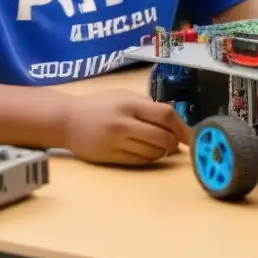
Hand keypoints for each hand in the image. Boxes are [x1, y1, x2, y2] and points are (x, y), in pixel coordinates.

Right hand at [62, 89, 191, 164]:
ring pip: (153, 153)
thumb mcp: (123, 96)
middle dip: (174, 143)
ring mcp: (116, 141)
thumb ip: (147, 106)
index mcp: (129, 104)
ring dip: (163, 153)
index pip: (165, 115)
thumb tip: (176, 123)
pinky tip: (147, 153)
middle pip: (162, 137)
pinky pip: (139, 161)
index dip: (182, 127)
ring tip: (160, 147)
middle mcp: (123, 123)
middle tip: (175, 144)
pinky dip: (149, 159)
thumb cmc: (98, 105)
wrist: (66, 120)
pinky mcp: (110, 157)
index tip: (191, 136)